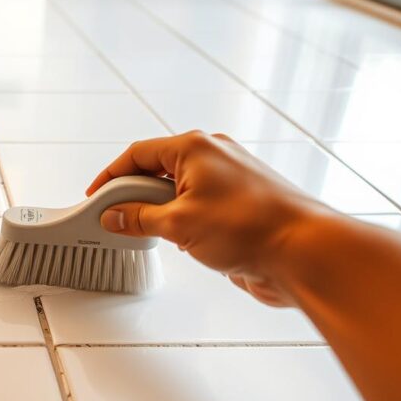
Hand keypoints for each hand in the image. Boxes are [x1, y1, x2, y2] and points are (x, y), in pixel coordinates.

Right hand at [86, 130, 328, 306]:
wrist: (304, 253)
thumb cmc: (253, 227)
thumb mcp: (178, 224)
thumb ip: (139, 219)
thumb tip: (115, 216)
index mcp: (195, 148)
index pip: (138, 154)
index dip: (112, 176)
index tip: (96, 197)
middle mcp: (213, 157)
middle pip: (157, 170)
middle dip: (135, 195)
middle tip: (116, 220)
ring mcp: (228, 180)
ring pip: (178, 191)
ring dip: (159, 211)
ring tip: (149, 234)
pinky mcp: (240, 205)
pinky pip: (198, 207)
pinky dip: (181, 221)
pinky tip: (180, 242)